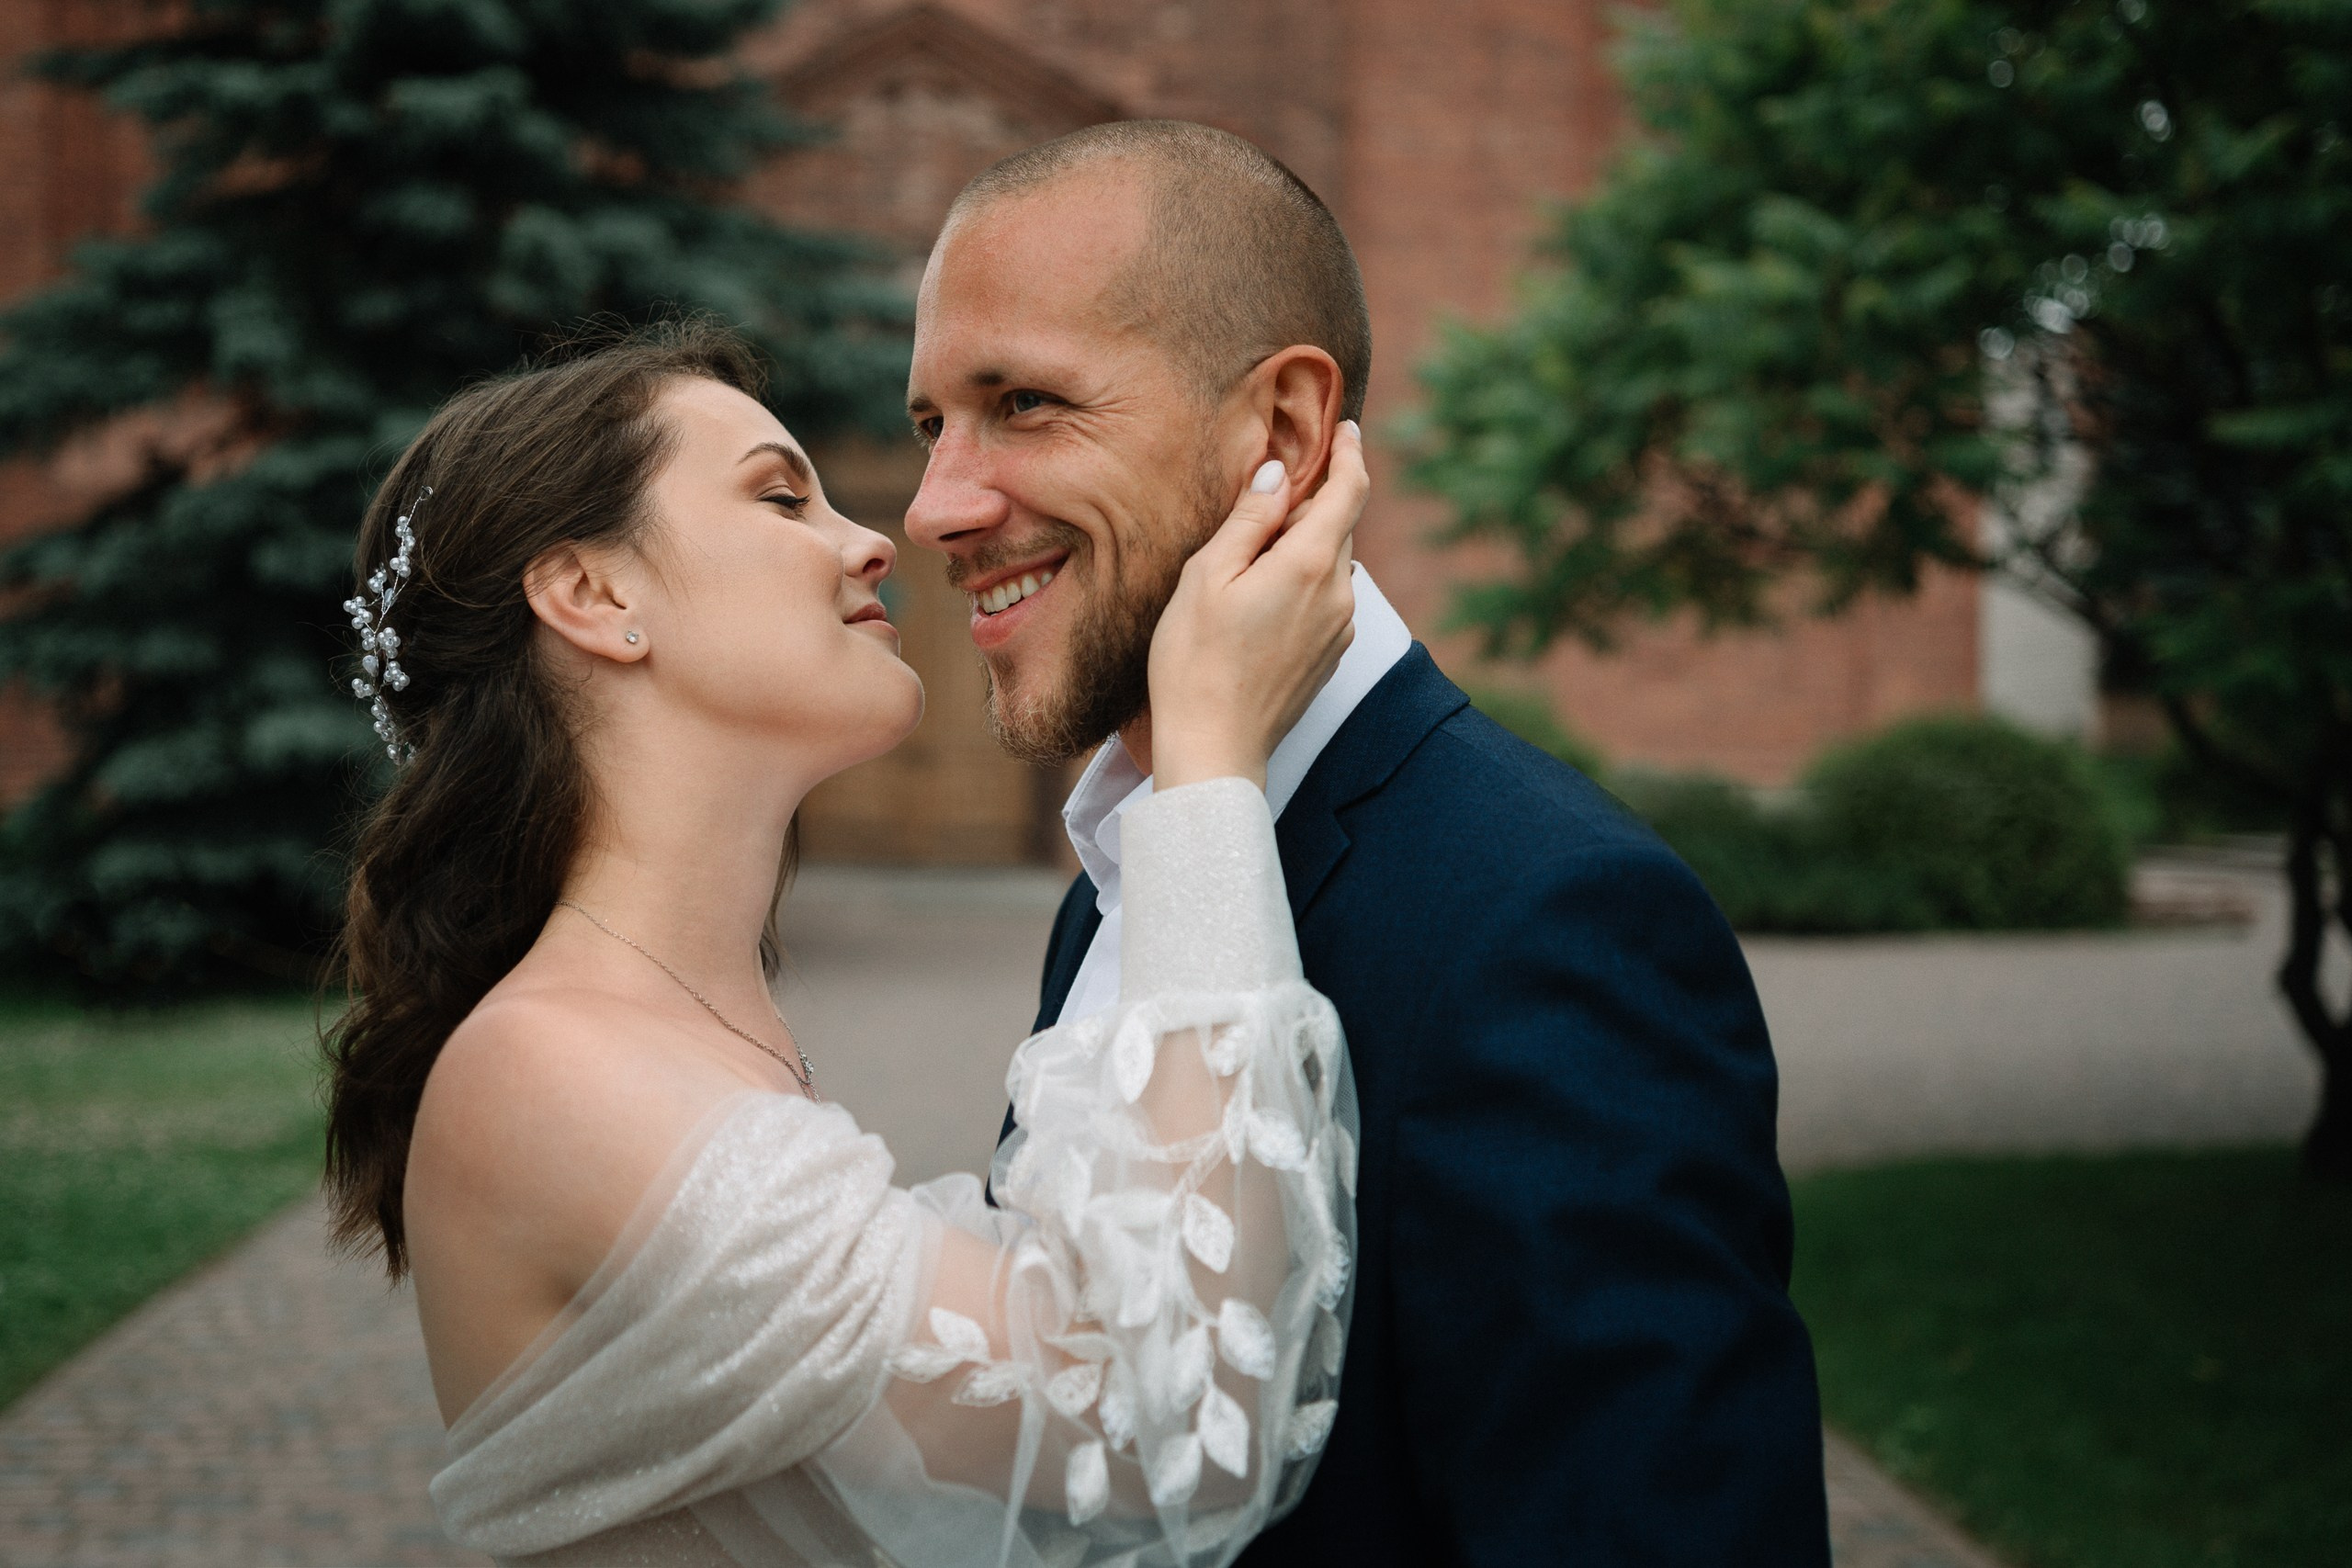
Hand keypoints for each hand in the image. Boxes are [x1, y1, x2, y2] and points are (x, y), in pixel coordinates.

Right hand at [1148, 421, 1366, 790]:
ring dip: (1307, 544)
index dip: (1349, 453)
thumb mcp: (1208, 576)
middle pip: (1340, 526)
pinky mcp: (1329, 658)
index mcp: (1311, 563)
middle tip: (1275, 490)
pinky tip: (1263, 596)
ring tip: (1259, 548)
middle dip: (1316, 501)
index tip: (1344, 428)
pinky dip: (1305, 581)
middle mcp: (1338, 595)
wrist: (1214, 749)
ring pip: (1332, 565)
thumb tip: (1278, 476)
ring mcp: (1339, 630)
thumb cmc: (1195, 661)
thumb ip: (1249, 520)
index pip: (1349, 490)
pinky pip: (1326, 600)